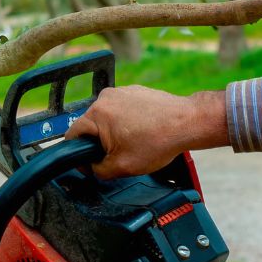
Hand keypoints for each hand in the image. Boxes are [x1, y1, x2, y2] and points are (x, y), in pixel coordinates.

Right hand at [64, 86, 227, 178]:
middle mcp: (105, 98)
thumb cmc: (159, 141)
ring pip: (107, 117)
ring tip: (135, 141)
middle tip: (119, 154)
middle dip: (100, 142)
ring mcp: (120, 92)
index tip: (90, 162)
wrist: (188, 122)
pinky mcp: (134, 91)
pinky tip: (144, 131)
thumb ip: (98, 170)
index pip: (72, 135)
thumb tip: (91, 167)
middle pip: (90, 125)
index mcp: (96, 114)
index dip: (78, 154)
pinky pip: (122, 109)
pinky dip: (128, 121)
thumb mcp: (122, 167)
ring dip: (114, 131)